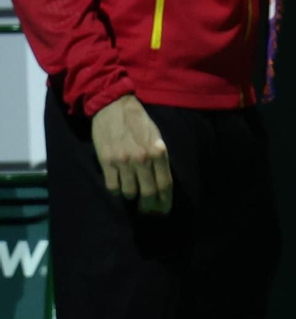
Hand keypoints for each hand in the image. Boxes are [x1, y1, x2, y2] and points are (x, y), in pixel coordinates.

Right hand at [90, 95, 172, 214]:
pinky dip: (117, 191)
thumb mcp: (155, 136)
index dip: (165, 201)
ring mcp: (124, 161)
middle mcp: (143, 159)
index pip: (165, 184)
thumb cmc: (138, 121)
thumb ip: (159, 157)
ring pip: (129, 193)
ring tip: (132, 195)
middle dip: (149, 206)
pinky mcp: (107, 162)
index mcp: (159, 151)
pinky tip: (119, 186)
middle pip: (149, 193)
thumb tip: (161, 180)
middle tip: (148, 212)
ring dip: (131, 197)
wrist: (113, 106)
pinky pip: (113, 187)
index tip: (164, 211)